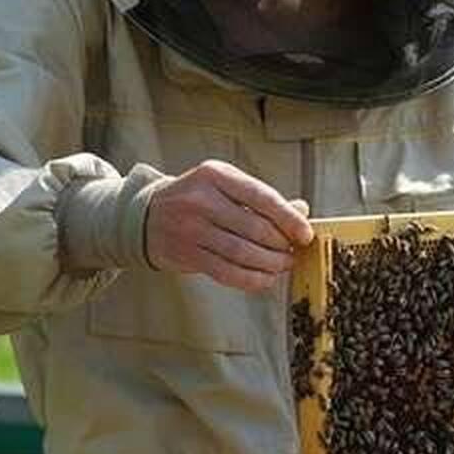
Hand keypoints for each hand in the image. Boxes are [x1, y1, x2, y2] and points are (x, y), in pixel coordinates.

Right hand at [145, 160, 312, 291]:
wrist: (147, 216)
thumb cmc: (196, 198)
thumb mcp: (225, 185)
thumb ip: (261, 198)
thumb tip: (301, 211)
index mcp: (216, 175)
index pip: (262, 197)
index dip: (288, 218)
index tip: (305, 234)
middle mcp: (202, 199)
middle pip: (255, 228)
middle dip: (281, 244)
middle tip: (293, 252)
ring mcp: (191, 228)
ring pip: (242, 252)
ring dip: (269, 264)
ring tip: (282, 265)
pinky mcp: (186, 254)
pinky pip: (226, 272)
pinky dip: (251, 279)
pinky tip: (264, 278)